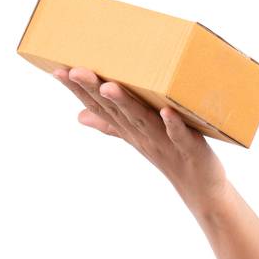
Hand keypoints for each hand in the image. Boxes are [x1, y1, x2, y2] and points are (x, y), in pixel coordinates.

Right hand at [52, 67, 228, 212]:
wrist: (200, 188)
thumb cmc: (170, 156)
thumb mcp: (137, 138)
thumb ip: (111, 124)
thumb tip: (80, 115)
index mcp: (129, 129)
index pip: (99, 108)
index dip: (78, 91)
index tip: (57, 71)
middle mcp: (141, 134)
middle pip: (114, 111)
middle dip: (93, 90)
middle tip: (74, 71)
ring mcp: (164, 141)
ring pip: (140, 120)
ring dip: (124, 103)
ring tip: (109, 86)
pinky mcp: (189, 147)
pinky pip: (179, 135)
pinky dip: (172, 124)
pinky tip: (166, 111)